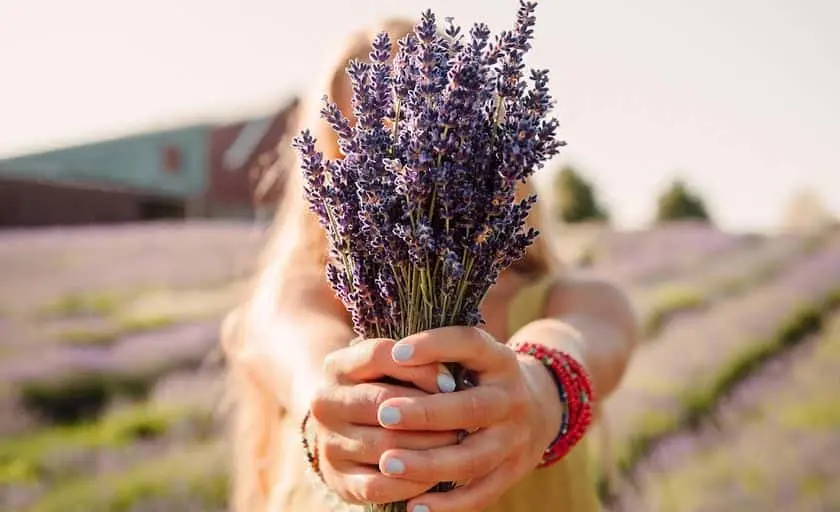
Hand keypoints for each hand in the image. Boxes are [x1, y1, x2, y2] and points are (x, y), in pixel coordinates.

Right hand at [309, 337, 460, 504]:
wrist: (348, 429)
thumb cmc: (384, 388)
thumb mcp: (393, 368)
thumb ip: (416, 364)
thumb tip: (448, 382)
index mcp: (336, 366)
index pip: (378, 355)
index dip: (419, 367)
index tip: (451, 382)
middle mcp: (325, 403)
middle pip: (382, 403)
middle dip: (429, 413)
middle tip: (463, 420)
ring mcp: (328, 443)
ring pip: (385, 445)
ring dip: (428, 448)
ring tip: (456, 445)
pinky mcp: (338, 479)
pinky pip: (379, 485)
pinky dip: (412, 482)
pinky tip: (436, 476)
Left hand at [374, 327, 562, 511]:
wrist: (540, 407)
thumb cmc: (483, 376)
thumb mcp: (473, 355)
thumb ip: (438, 353)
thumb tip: (383, 351)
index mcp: (499, 360)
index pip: (471, 343)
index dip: (436, 345)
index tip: (396, 353)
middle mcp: (511, 398)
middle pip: (471, 407)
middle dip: (425, 412)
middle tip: (384, 413)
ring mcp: (514, 439)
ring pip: (473, 457)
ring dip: (429, 463)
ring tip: (387, 463)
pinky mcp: (512, 472)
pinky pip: (481, 494)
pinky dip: (448, 504)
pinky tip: (414, 506)